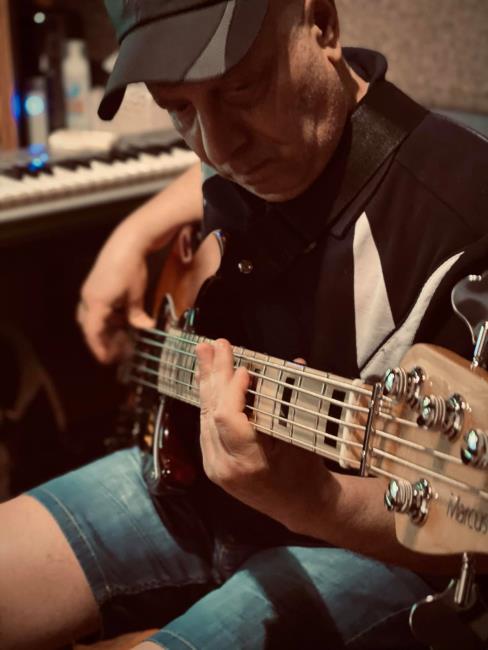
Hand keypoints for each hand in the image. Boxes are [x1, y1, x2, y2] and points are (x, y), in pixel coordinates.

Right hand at [77, 228, 154, 363]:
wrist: (127, 241)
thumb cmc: (131, 269)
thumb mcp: (136, 295)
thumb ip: (137, 315)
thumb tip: (145, 328)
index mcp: (96, 303)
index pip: (93, 332)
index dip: (99, 348)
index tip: (106, 360)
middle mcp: (89, 298)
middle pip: (89, 326)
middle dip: (101, 340)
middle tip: (115, 352)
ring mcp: (90, 291)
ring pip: (92, 317)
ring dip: (104, 328)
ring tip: (120, 337)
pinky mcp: (95, 285)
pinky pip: (97, 307)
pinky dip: (107, 316)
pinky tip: (121, 320)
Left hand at [195, 339, 329, 528]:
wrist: (301, 506)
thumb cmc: (307, 472)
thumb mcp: (302, 438)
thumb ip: (292, 402)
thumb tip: (294, 363)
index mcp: (249, 463)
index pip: (228, 418)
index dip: (233, 389)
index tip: (245, 368)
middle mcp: (225, 467)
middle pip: (211, 412)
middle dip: (213, 374)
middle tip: (213, 345)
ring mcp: (214, 467)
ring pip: (204, 416)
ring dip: (207, 382)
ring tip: (205, 353)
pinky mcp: (212, 463)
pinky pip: (206, 425)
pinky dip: (210, 399)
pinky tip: (208, 379)